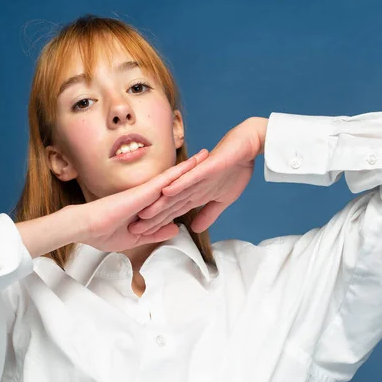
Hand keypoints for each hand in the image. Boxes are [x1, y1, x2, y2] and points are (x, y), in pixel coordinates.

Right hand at [73, 149, 209, 252]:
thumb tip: (175, 228)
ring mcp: (147, 191)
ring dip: (191, 165)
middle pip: (175, 182)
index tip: (197, 182)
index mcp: (146, 207)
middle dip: (191, 171)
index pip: (169, 197)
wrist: (86, 227)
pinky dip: (182, 171)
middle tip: (208, 160)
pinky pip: (168, 179)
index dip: (184, 189)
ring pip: (174, 176)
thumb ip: (156, 232)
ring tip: (207, 155)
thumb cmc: (102, 234)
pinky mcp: (145, 190)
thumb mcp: (136, 238)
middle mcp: (148, 196)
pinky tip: (196, 163)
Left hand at [127, 117, 267, 234]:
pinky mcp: (205, 168)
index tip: (143, 236)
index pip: (172, 212)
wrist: (247, 146)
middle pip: (168, 205)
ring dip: (159, 203)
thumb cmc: (234, 169)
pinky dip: (180, 184)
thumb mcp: (222, 200)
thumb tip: (194, 229)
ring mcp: (196, 176)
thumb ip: (207, 214)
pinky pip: (191, 177)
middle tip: (134, 230)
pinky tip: (167, 191)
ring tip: (143, 214)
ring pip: (174, 193)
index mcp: (193, 194)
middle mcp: (190, 186)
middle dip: (152, 218)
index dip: (158, 225)